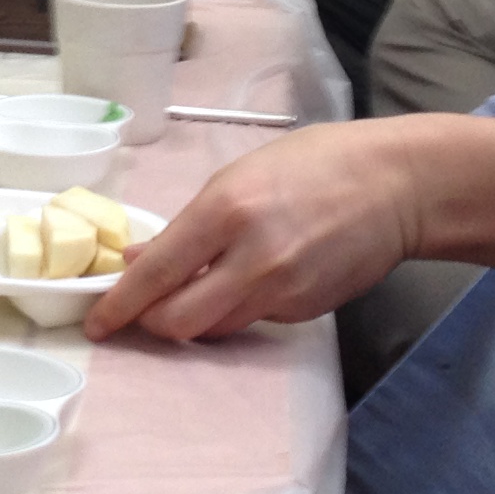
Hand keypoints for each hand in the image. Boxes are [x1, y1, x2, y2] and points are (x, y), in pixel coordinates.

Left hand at [81, 119, 427, 342]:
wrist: (397, 186)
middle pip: (178, 323)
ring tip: (196, 289)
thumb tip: (139, 262)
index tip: (97, 323)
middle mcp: (252, 260)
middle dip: (152, 323)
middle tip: (143, 311)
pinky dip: (235, 309)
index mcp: (226, 212)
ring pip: (214, 329)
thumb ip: (187, 225)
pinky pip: (252, 322)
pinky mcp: (304, 312)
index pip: (157, 276)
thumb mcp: (237, 176)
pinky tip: (249, 279)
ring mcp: (282, 292)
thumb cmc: (315, 165)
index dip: (119, 306)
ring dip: (193, 318)